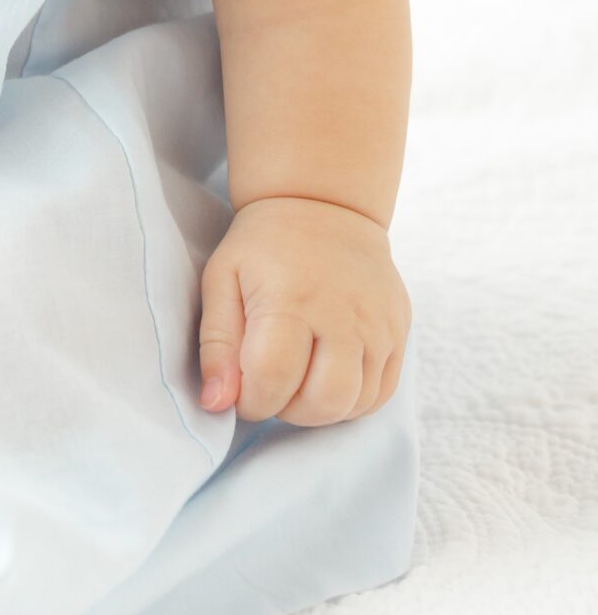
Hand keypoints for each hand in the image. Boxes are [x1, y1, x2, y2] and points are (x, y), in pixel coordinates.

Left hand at [196, 194, 410, 425]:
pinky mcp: (399, 330)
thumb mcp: (221, 278)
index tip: (242, 387)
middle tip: (271, 382)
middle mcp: (343, 312)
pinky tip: (327, 374)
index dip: (251, 401)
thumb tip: (215, 403)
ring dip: (319, 408)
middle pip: (322, 403)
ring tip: (298, 376)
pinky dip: (350, 400)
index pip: (272, 381)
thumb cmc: (263, 246)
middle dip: (288, 410)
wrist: (322, 204)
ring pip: (354, 405)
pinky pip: (380, 394)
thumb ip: (216, 344)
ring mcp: (379, 323)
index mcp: (290, 297)